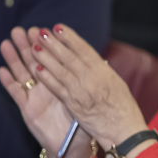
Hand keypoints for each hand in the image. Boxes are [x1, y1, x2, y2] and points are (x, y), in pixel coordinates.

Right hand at [0, 27, 92, 157]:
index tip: (43, 30)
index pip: (53, 60)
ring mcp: (35, 97)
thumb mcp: (87, 102)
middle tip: (21, 30)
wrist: (73, 147)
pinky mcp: (27, 110)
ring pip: (22, 74)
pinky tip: (2, 70)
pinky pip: (17, 94)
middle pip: (34, 62)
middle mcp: (47, 87)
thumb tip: (100, 65)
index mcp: (62, 83)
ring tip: (6, 43)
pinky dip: (9, 82)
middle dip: (27, 46)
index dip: (47, 46)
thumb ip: (88, 85)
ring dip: (14, 59)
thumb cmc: (83, 124)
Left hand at [28, 24, 148, 149]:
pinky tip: (37, 69)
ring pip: (59, 70)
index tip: (58, 27)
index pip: (83, 49)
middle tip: (41, 32)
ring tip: (34, 47)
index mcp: (104, 71)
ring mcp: (81, 91)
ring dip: (45, 58)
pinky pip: (57, 88)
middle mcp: (92, 79)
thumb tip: (88, 59)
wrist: (123, 130)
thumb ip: (101, 71)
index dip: (69, 37)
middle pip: (68, 57)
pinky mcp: (73, 104)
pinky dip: (46, 77)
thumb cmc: (123, 107)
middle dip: (53, 43)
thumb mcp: (116, 83)